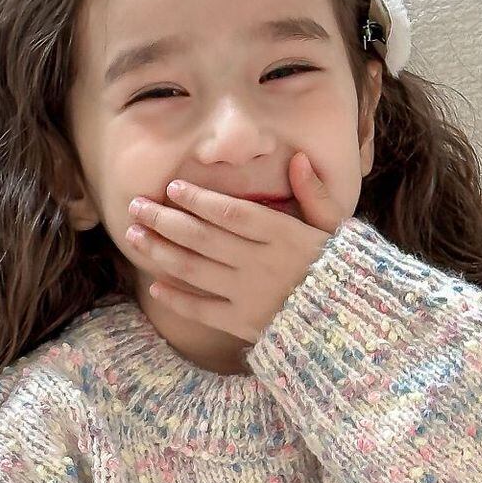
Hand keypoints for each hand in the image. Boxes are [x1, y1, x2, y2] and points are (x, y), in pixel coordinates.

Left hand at [125, 151, 344, 344]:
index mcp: (283, 235)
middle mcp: (261, 263)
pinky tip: (154, 285)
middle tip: (136, 206)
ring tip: (134, 237)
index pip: (231, 213)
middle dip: (164, 220)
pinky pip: (201, 309)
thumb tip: (299, 159)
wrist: (346, 323)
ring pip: (194, 269)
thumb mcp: (336, 228)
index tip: (172, 188)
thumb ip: (315, 194)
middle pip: (202, 238)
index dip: (199, 200)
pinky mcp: (241, 323)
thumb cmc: (338, 268)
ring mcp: (248, 294)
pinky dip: (176, 297)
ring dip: (160, 252)